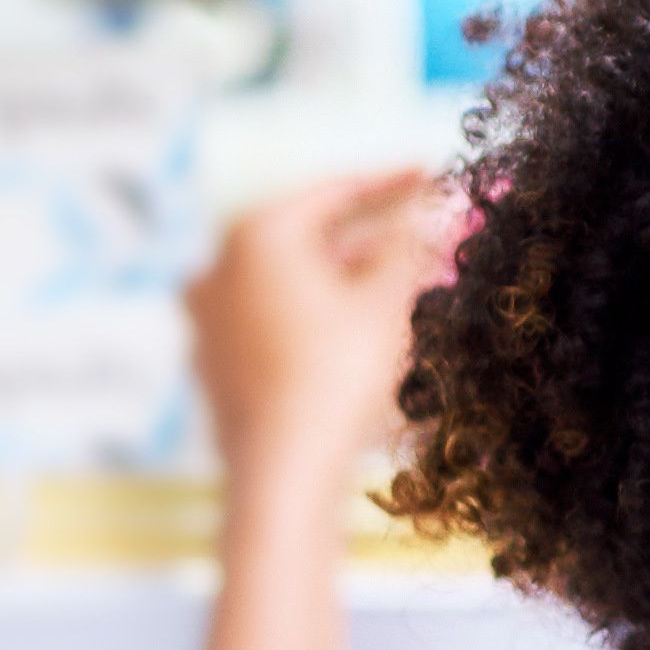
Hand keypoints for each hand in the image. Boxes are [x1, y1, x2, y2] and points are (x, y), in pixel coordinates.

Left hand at [186, 168, 453, 519]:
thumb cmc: (337, 376)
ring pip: (288, 285)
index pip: (334, 192)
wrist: (283, 473)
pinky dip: (312, 318)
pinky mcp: (211, 364)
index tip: (431, 177)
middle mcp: (217, 266)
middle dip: (368, 239)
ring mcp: (207, 318)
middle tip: (422, 239)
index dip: (391, 184)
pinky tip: (352, 335)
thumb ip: (412, 242)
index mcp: (255, 234)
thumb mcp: (386, 300)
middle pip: (308, 239)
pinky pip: (271, 323)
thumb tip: (442, 203)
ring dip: (343, 281)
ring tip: (396, 289)